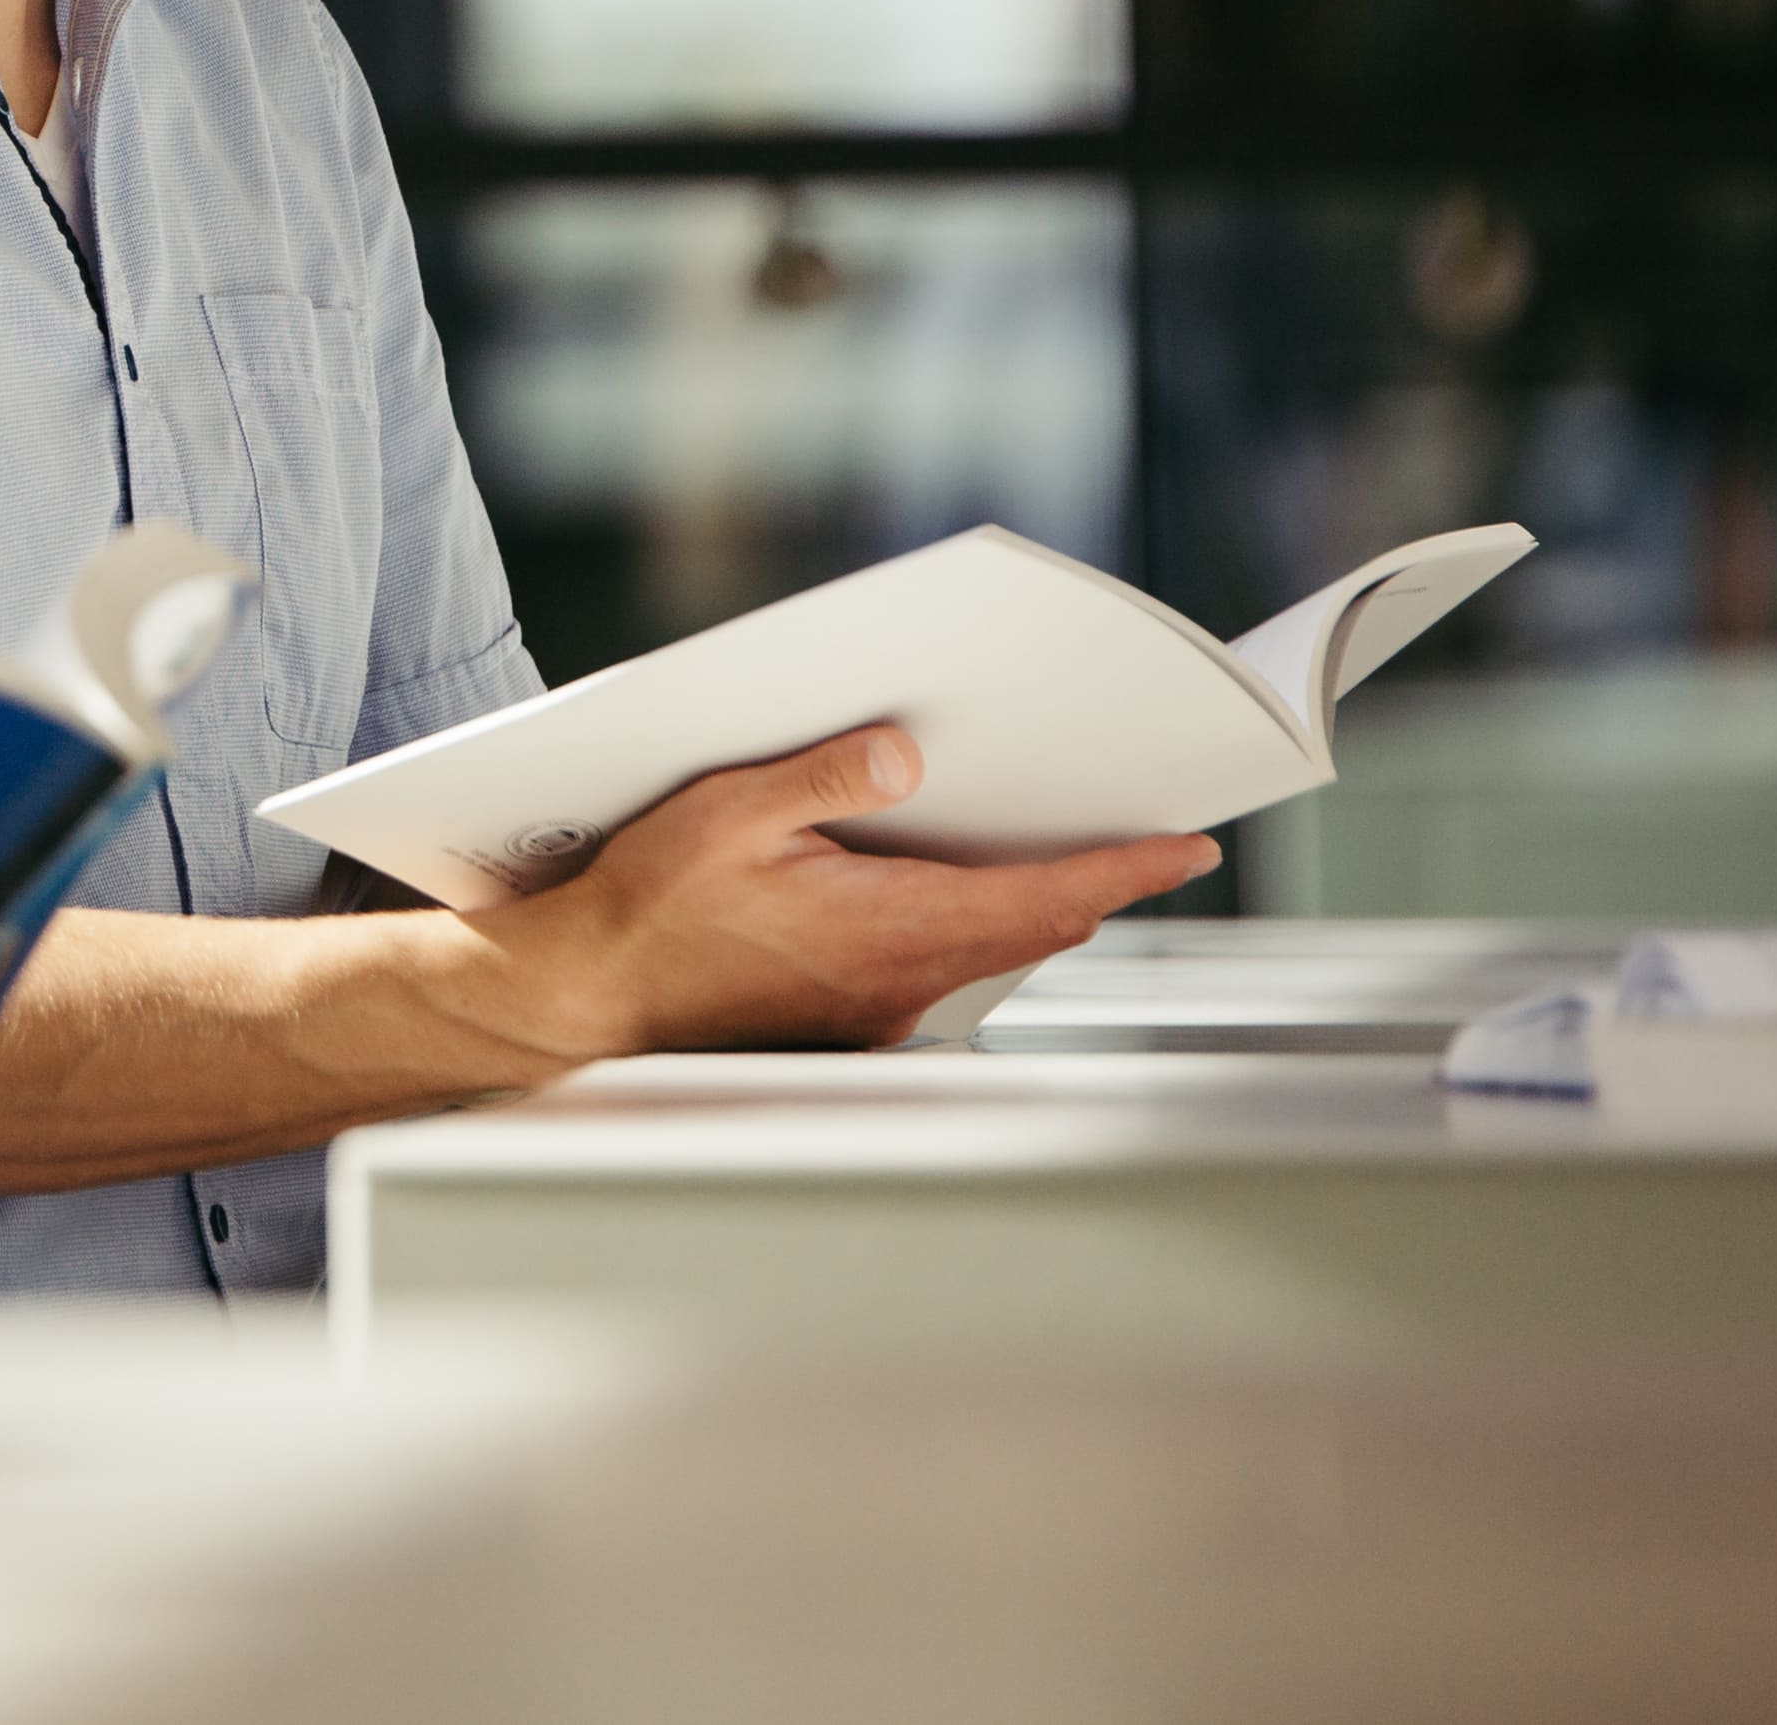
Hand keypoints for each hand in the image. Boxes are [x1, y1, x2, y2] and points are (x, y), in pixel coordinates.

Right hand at [471, 725, 1216, 1058]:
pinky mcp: (844, 1020)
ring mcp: (875, 1008)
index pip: (1043, 895)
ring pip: (984, 949)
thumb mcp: (727, 812)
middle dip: (1092, 882)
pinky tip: (932, 895)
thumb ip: (824, 778)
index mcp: (886, 924)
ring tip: (1051, 858)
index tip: (1187, 846)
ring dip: (1025, 905)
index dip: (1125, 869)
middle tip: (1142, 841)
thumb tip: (904, 755)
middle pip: (1031, 927)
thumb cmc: (646, 907)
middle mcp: (898, 979)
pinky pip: (933, 967)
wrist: (589, 995)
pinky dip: (961, 927)